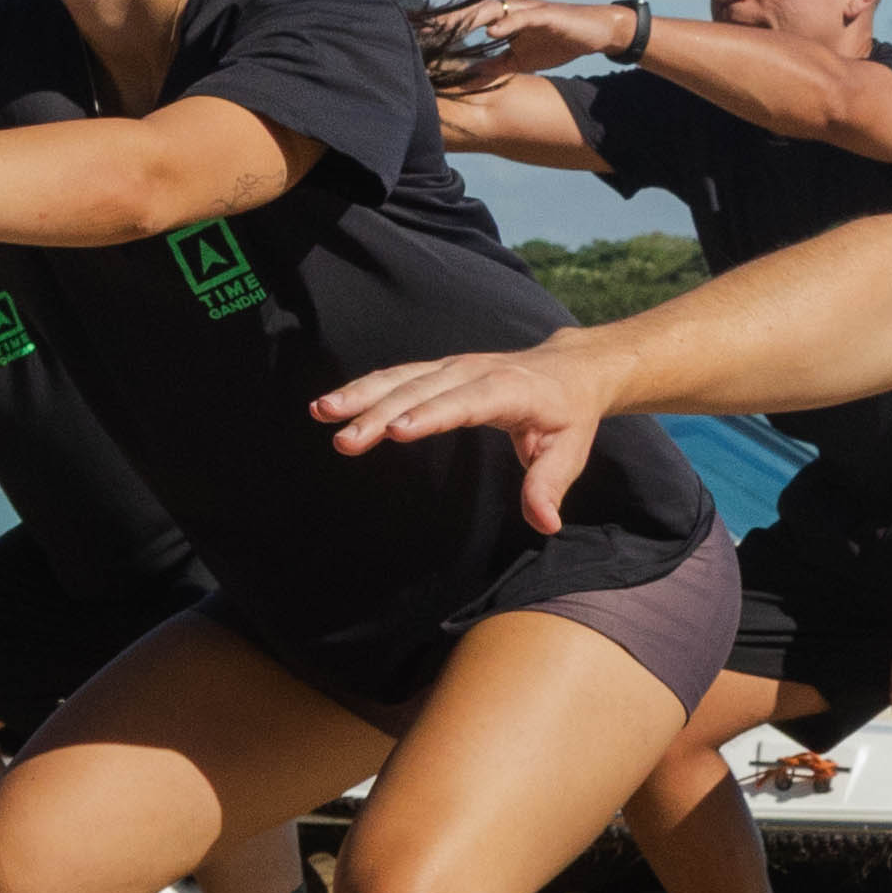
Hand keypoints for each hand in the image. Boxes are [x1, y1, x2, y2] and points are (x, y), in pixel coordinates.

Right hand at [313, 340, 616, 533]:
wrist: (570, 368)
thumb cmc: (569, 414)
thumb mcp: (570, 450)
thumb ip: (550, 485)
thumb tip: (545, 524)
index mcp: (508, 389)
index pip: (465, 402)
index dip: (430, 415)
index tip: (394, 431)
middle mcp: (474, 372)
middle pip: (420, 392)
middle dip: (379, 414)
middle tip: (343, 441)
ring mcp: (453, 368)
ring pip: (400, 379)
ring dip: (359, 395)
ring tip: (321, 412)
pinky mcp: (438, 371)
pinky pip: (397, 377)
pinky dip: (363, 389)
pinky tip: (330, 406)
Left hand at [419, 0, 632, 88]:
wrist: (595, 33)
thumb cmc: (557, 42)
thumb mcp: (521, 61)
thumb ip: (495, 67)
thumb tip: (468, 80)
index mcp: (502, 19)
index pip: (466, 21)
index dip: (444, 28)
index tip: (418, 37)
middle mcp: (510, 9)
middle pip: (471, 12)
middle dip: (447, 21)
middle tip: (421, 30)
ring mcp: (527, 9)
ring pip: (492, 11)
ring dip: (469, 19)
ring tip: (447, 28)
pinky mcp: (546, 14)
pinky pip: (522, 17)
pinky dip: (506, 23)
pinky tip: (491, 31)